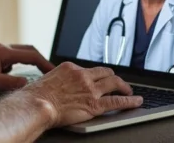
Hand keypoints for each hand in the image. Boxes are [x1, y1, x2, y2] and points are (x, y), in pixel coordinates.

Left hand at [0, 43, 54, 92]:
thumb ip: (9, 82)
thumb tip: (26, 83)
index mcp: (2, 52)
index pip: (31, 55)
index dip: (45, 64)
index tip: (54, 72)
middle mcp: (0, 48)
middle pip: (27, 51)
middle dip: (40, 61)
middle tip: (49, 72)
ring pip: (18, 55)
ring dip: (27, 64)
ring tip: (32, 78)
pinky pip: (8, 59)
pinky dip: (16, 67)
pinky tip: (11, 78)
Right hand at [20, 62, 142, 127]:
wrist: (37, 104)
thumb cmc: (37, 96)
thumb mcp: (48, 79)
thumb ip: (60, 80)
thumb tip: (62, 85)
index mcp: (71, 68)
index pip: (90, 69)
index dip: (98, 76)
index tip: (101, 79)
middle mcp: (83, 75)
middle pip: (106, 73)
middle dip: (114, 78)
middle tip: (119, 84)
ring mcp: (90, 89)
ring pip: (115, 83)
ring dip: (125, 87)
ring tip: (130, 92)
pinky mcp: (94, 104)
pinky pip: (117, 101)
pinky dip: (130, 101)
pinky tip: (136, 101)